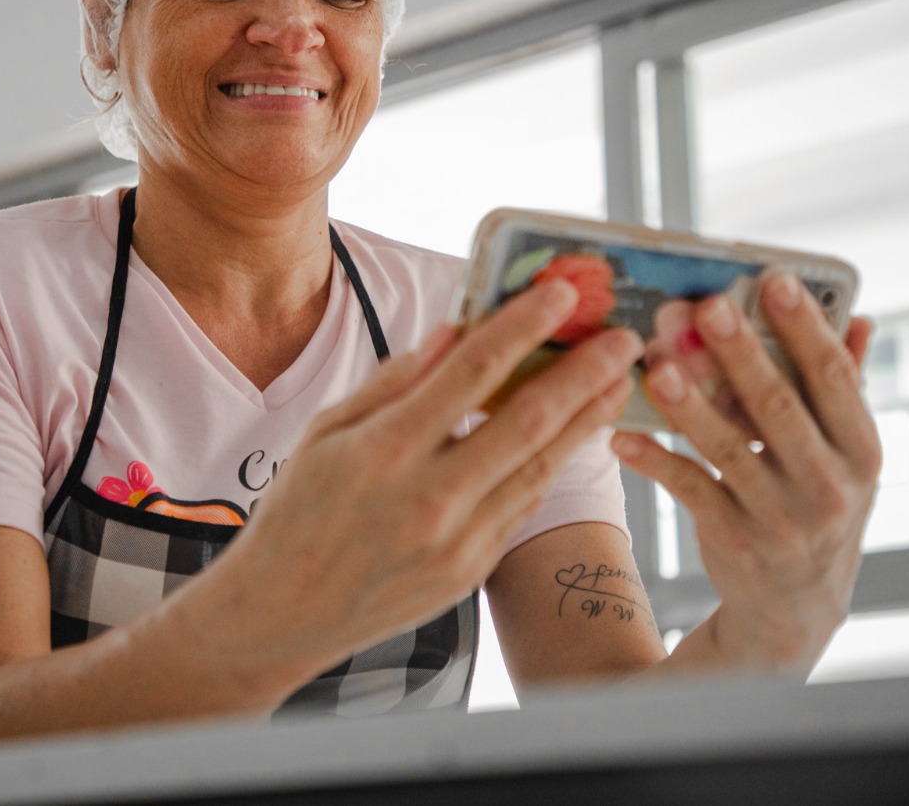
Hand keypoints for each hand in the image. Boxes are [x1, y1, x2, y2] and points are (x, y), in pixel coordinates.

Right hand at [211, 279, 643, 675]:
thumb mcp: (325, 433)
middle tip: (624, 338)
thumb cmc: (297, 513)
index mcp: (383, 453)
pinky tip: (574, 434)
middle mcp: (427, 499)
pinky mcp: (471, 571)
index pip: (470, 373)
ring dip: (586, 420)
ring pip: (539, 468)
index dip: (522, 327)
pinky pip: (521, 505)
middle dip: (583, 373)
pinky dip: (551, 464)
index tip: (561, 293)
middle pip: (526, 422)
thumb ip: (393, 383)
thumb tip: (453, 332)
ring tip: (618, 381)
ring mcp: (456, 542)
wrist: (285, 615)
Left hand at [612, 270, 879, 671]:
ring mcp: (781, 517)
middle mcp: (828, 485)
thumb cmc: (817, 504)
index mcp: (862, 451)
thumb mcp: (846, 456)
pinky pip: (689, 490)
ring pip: (729, 450)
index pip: (835, 378)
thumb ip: (847, 388)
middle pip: (779, 408)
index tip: (773, 280)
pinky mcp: (733, 540)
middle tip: (708, 307)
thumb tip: (861, 320)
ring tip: (659, 366)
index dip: (805, 327)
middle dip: (742, 355)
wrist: (795, 606)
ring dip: (691, 406)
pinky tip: (623, 435)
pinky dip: (655, 461)